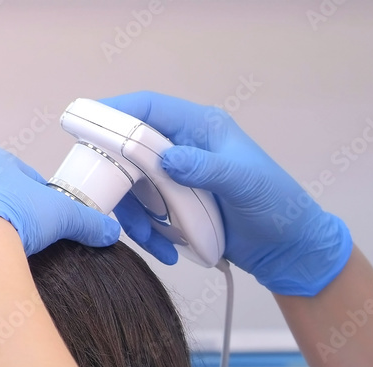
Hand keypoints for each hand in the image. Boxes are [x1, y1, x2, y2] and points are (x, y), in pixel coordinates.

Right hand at [101, 91, 352, 296]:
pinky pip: (146, 216)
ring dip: (136, 217)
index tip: (85, 128)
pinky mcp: (176, 209)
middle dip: (119, 180)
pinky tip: (169, 252)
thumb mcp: (245, 183)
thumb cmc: (277, 206)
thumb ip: (207, 168)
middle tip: (111, 203)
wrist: (288, 249)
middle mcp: (183, 148)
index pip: (149, 108)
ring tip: (156, 241)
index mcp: (200, 128)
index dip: (115, 114)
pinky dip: (150, 234)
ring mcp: (177, 180)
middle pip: (130, 152)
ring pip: (133, 189)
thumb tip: (168, 158)